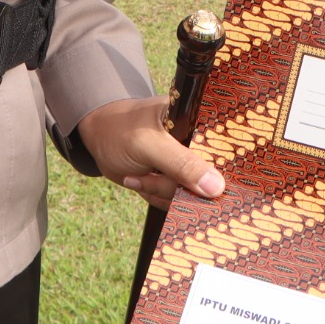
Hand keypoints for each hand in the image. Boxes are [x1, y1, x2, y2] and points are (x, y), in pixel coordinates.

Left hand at [76, 95, 225, 209]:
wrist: (97, 138)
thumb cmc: (120, 130)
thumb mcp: (150, 145)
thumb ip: (182, 164)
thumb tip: (217, 188)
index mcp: (201, 122)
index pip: (227, 148)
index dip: (225, 168)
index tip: (214, 187)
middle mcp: (199, 143)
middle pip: (210, 179)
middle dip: (180, 186)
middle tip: (154, 173)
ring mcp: (187, 164)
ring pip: (190, 194)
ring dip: (161, 192)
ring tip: (138, 174)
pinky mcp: (175, 180)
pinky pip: (175, 200)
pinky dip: (155, 196)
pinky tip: (138, 179)